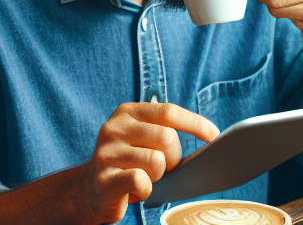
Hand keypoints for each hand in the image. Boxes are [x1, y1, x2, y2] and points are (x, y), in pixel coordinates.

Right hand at [80, 101, 217, 221]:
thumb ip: (165, 129)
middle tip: (163, 168)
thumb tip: (209, 134)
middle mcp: (114, 128)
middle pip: (167, 138)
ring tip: (144, 177)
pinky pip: (142, 181)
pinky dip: (146, 190)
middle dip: (174, 157)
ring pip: (157, 162)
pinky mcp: (104, 179)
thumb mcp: (143, 137)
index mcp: (127, 112)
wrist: (89, 190)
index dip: (195, 123)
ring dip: (158, 175)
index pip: (168, 112)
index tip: (213, 135)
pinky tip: (135, 190)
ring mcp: (106, 153)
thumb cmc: (128, 162)